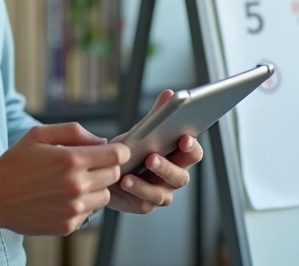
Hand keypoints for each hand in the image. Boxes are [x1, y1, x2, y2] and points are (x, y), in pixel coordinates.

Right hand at [0, 122, 129, 235]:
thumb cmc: (15, 162)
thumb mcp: (40, 134)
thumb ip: (74, 131)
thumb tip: (101, 141)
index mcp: (71, 160)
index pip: (116, 156)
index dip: (118, 151)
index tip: (112, 151)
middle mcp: (76, 185)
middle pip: (114, 175)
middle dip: (107, 167)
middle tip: (89, 165)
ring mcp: (73, 208)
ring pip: (105, 196)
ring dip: (96, 188)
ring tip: (73, 182)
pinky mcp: (68, 225)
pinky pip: (89, 213)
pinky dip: (81, 205)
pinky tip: (62, 197)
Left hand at [107, 89, 203, 214]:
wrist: (105, 171)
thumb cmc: (130, 150)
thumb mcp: (142, 130)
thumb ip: (157, 115)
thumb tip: (170, 93)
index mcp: (177, 157)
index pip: (193, 153)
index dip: (191, 146)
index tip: (184, 137)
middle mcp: (173, 176)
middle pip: (181, 176)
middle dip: (168, 166)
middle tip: (152, 156)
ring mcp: (161, 192)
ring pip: (164, 192)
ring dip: (147, 182)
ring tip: (133, 171)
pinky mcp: (145, 204)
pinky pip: (146, 201)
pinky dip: (136, 190)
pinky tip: (125, 180)